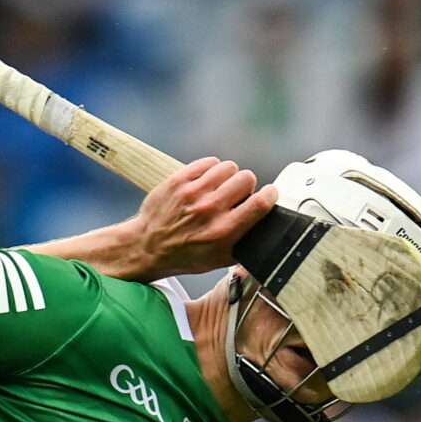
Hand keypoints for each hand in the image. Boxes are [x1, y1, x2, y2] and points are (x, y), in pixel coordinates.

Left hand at [122, 159, 276, 279]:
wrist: (148, 247)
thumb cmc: (187, 254)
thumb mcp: (221, 259)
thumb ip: (248, 242)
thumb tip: (273, 229)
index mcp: (224, 232)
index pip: (261, 202)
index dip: (269, 195)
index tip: (267, 195)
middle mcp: (210, 210)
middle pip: (246, 178)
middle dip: (245, 187)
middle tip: (235, 197)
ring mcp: (193, 193)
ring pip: (229, 167)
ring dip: (228, 177)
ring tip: (219, 190)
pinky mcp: (180, 180)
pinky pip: (209, 162)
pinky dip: (211, 171)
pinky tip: (206, 183)